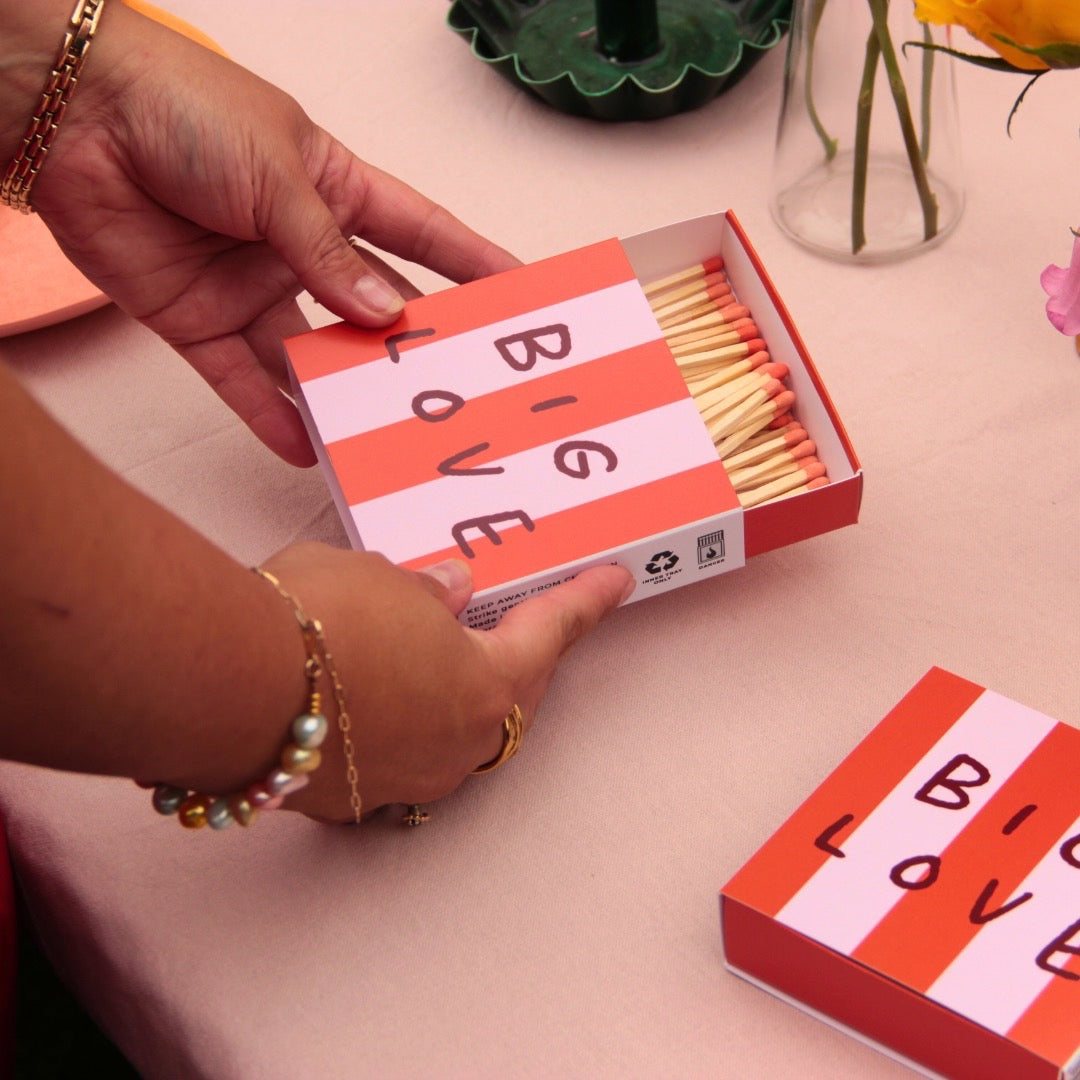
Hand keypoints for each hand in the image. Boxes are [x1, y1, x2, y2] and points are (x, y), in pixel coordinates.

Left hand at [23, 2, 519, 465]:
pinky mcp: (198, 322)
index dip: (469, 262)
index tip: (515, 292)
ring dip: (341, 395)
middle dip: (410, 346)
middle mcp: (298, 246)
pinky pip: (243, 380)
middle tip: (457, 388)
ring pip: (309, 356)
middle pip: (370, 308)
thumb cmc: (182, 110)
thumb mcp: (277, 171)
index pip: (419, 234)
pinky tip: (304, 446)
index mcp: (332, 190)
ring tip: (384, 435)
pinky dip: (270, 414)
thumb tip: (382, 313)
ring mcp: (251, 287)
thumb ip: (328, 251)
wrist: (70, 116)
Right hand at [256, 545, 633, 819]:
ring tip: (435, 657)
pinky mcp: (348, 800)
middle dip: (521, 660)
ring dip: (452, 696)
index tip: (617, 583)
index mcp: (484, 686)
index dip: (584, 604)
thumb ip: (424, 593)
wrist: (224, 689)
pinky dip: (398, 724)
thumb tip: (448, 595)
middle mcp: (455, 747)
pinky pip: (394, 756)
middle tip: (525, 626)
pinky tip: (371, 698)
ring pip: (452, 736)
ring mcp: (403, 782)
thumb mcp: (378, 580)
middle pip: (510, 700)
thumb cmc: (315, 621)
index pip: (549, 633)